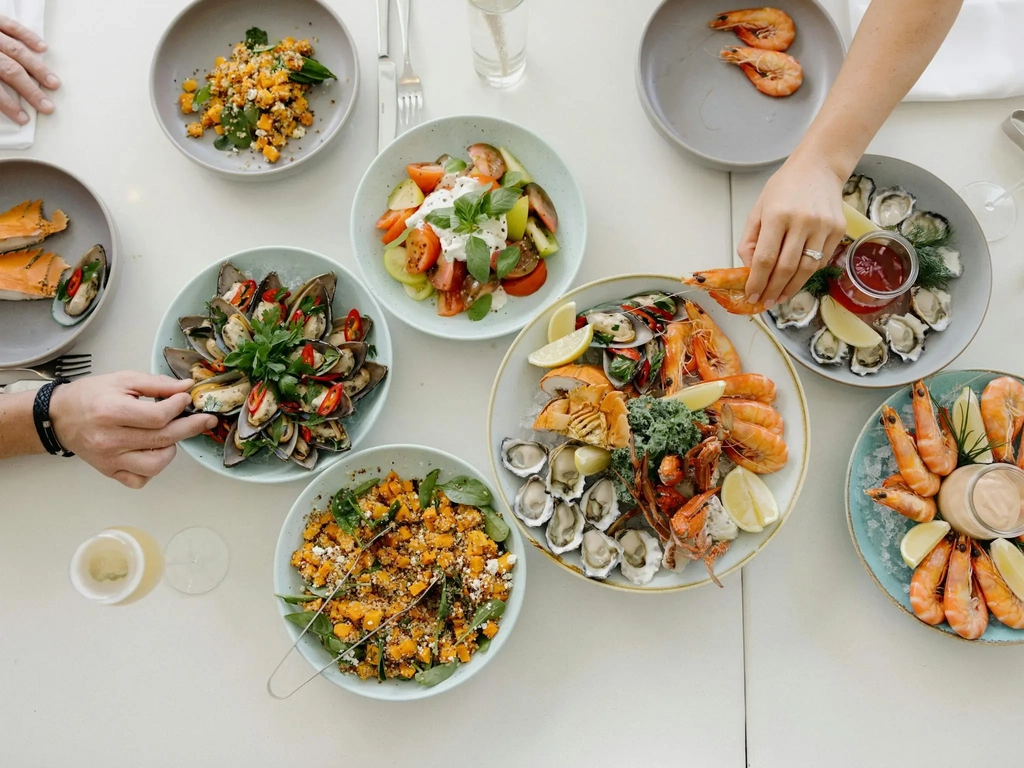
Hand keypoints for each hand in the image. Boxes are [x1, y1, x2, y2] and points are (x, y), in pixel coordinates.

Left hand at [0, 14, 58, 124]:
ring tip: (53, 83)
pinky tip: (42, 48)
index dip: (9, 106)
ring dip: (37, 69)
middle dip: (31, 91)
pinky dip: (28, 36)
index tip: (23, 119)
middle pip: (11, 71)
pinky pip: (11, 25)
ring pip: (17, 51)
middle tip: (47, 107)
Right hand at [49, 371, 217, 489]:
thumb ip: (156, 384)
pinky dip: (152, 468)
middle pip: (162, 439)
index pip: (157, 417)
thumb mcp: (123, 380)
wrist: (59, 416)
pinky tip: (152, 451)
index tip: (186, 399)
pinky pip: (140, 479)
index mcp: (112, 413)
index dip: (178, 407)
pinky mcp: (110, 472)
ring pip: (155, 465)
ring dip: (170, 449)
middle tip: (207, 420)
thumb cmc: (91, 395)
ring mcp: (110, 460)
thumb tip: (185, 388)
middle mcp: (110, 440)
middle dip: (191, 427)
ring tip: (168, 435)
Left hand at [737, 149, 847, 308]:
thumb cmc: (784, 187)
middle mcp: (802, 221)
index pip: (765, 259)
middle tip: (765, 302)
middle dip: (773, 290)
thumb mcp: (758, 209)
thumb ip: (750, 240)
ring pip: (806, 269)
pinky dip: (806, 274)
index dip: (757, 282)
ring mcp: (823, 227)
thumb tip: (749, 269)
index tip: (751, 295)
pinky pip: (821, 260)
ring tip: (779, 297)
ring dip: (791, 288)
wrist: (819, 167)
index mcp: (778, 215)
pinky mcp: (838, 230)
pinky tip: (796, 279)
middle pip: (786, 268)